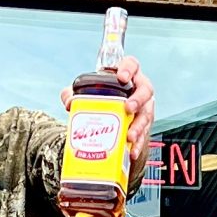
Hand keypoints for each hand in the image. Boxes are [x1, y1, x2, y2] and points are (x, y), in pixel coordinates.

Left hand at [60, 55, 155, 180]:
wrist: (110, 115)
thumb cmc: (101, 98)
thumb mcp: (86, 93)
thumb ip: (73, 93)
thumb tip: (69, 102)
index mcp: (127, 75)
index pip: (132, 64)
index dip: (129, 69)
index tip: (122, 77)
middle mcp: (139, 90)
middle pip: (146, 90)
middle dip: (138, 100)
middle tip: (128, 108)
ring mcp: (144, 108)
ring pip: (147, 114)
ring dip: (139, 126)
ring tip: (129, 135)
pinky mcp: (144, 125)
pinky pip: (144, 134)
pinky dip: (138, 144)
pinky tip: (131, 151)